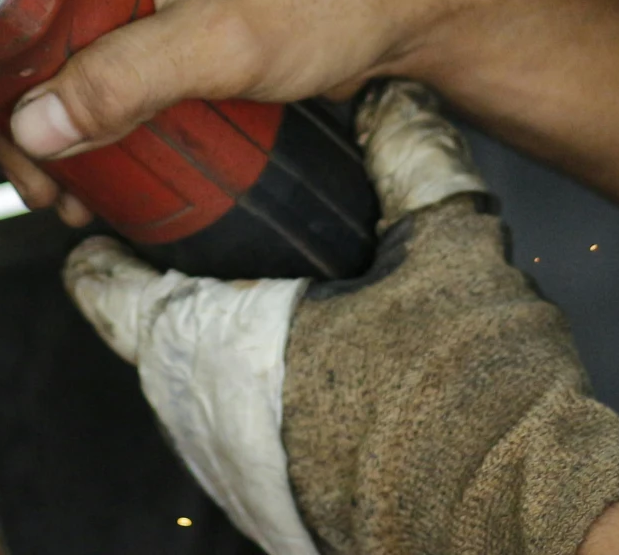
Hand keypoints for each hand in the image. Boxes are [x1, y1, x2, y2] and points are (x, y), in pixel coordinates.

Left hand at [63, 80, 489, 554]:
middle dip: (191, 281)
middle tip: (239, 238)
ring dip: (235, 340)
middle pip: (155, 329)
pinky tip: (336, 363)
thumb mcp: (447, 242)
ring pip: (201, 385)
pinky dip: (272, 394)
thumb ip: (409, 157)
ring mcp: (234, 473)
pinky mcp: (277, 510)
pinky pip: (247, 435)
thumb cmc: (467, 393)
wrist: (514, 514)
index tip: (137, 204)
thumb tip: (389, 106)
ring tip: (298, 297)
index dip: (117, 232)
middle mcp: (199, 419)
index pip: (103, 282)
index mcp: (209, 343)